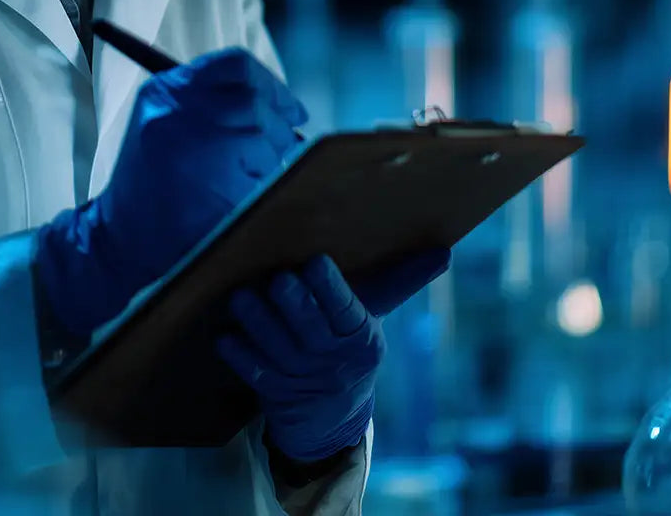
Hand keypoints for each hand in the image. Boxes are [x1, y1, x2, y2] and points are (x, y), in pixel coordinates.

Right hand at [36, 48, 307, 337]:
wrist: (119, 241)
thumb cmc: (150, 184)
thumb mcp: (164, 125)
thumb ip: (209, 103)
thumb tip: (279, 104)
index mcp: (165, 91)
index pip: (235, 65)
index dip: (271, 86)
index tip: (291, 110)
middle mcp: (177, 110)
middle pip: (254, 102)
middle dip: (277, 129)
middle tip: (278, 152)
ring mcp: (198, 147)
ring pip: (264, 140)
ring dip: (269, 163)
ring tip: (247, 180)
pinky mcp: (217, 186)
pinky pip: (263, 179)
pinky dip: (262, 191)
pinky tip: (239, 202)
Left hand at [217, 250, 448, 463]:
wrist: (334, 419)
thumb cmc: (351, 345)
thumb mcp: (376, 316)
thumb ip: (400, 281)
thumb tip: (445, 250)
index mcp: (361, 337)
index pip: (347, 311)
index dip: (331, 289)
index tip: (316, 263)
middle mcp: (332, 360)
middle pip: (310, 331)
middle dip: (294, 305)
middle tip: (279, 280)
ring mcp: (301, 378)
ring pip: (278, 351)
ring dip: (258, 324)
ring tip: (241, 298)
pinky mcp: (274, 393)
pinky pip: (255, 374)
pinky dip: (240, 356)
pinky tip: (226, 337)